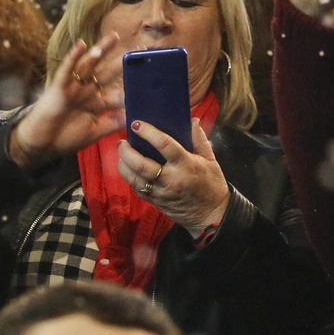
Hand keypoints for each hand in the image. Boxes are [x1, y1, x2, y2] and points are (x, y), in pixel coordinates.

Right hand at [8, 32, 127, 168]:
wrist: (41, 144)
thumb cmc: (65, 138)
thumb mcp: (95, 132)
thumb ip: (113, 123)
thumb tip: (135, 117)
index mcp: (98, 102)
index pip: (119, 91)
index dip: (132, 84)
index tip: (150, 76)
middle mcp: (88, 91)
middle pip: (108, 73)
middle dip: (122, 62)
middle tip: (139, 48)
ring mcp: (74, 87)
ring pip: (90, 65)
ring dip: (101, 50)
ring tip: (114, 37)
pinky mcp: (59, 86)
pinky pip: (67, 69)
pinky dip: (74, 56)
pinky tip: (82, 44)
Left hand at [119, 118, 230, 239]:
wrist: (211, 214)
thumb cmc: (212, 184)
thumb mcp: (211, 160)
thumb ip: (199, 139)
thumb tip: (192, 120)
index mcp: (186, 165)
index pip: (164, 145)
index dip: (149, 133)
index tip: (137, 124)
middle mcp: (170, 179)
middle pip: (141, 164)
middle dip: (127, 151)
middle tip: (122, 142)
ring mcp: (160, 192)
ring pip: (134, 179)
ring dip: (123, 165)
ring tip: (121, 154)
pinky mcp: (155, 202)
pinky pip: (137, 189)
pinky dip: (129, 178)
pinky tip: (127, 169)